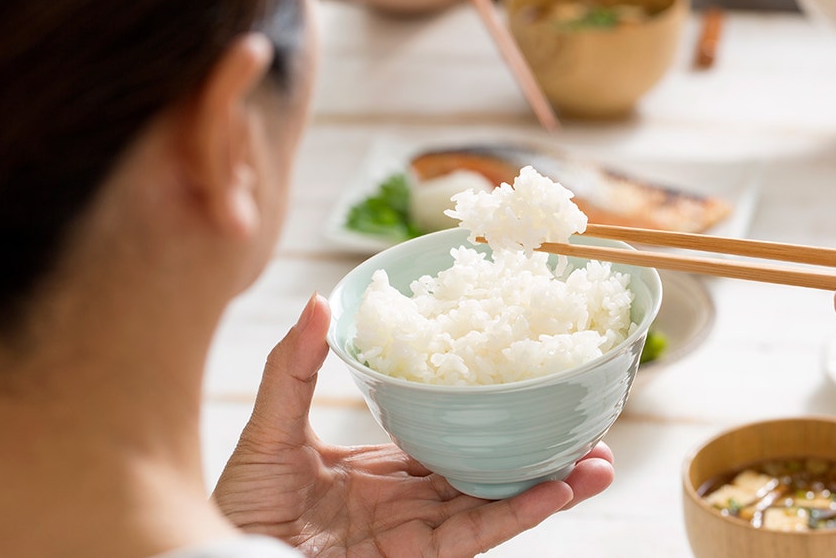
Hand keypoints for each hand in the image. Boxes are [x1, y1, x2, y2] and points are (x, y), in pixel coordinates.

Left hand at [212, 293, 614, 555]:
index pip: (449, 433)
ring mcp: (414, 534)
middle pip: (487, 469)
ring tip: (601, 460)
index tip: (530, 377)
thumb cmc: (234, 507)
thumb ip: (295, 369)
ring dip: (551, 484)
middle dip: (540, 449)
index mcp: (382, 469)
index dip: (492, 409)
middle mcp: (407, 501)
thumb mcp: (268, 429)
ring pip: (495, 503)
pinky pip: (474, 535)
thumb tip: (323, 301)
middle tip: (591, 422)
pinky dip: (518, 514)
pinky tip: (557, 491)